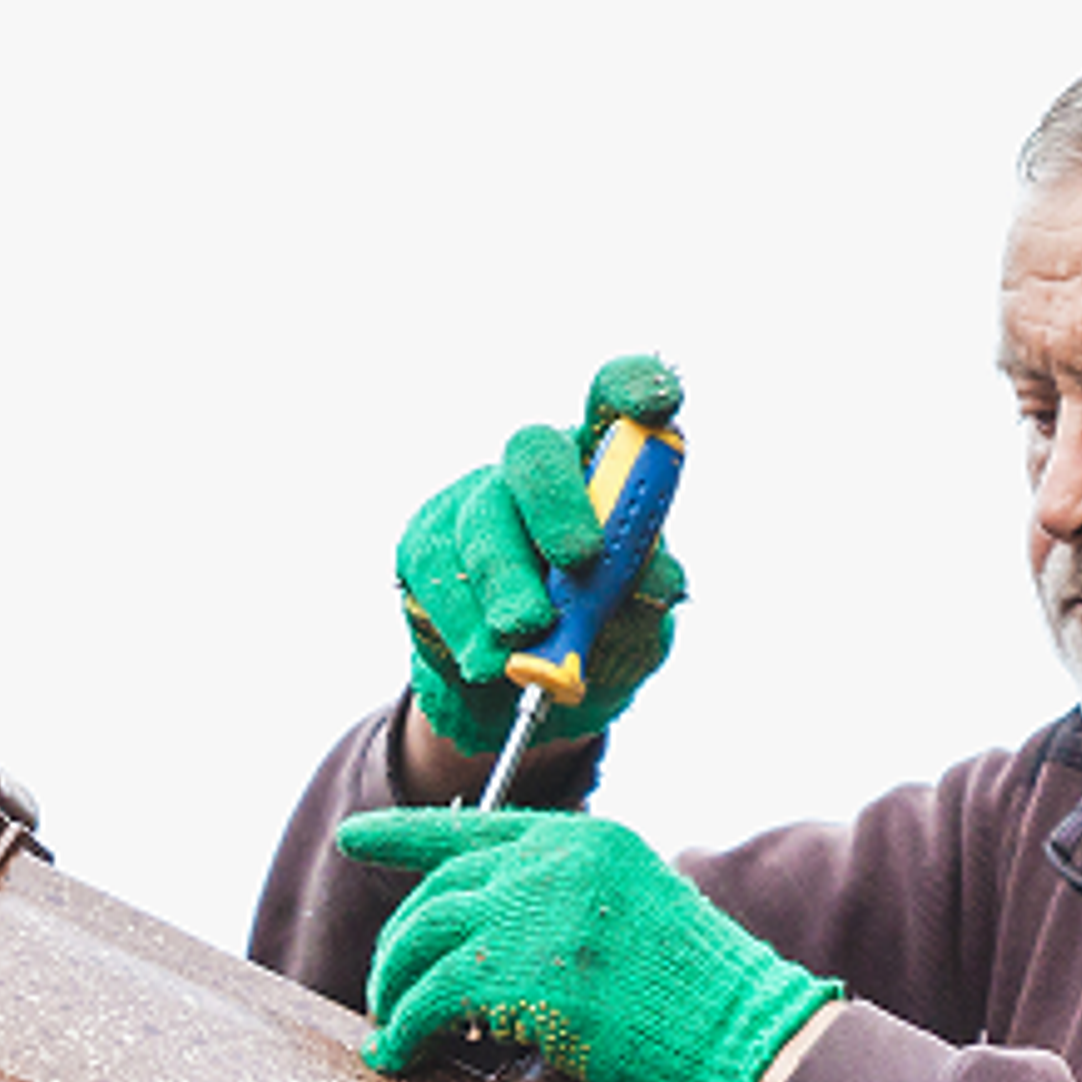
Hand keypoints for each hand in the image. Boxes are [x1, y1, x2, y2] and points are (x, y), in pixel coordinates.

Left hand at [335, 808, 836, 1081]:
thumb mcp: (642, 910)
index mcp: (583, 839)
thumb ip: (572, 903)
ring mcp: (534, 916)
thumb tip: (502, 938)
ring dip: (393, 989)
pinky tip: (398, 1054)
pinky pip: (427, 999)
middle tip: (387, 990)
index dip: (403, 835)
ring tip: (390, 1028)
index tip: (355, 838)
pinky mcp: (523, 980)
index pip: (471, 826)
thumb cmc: (706, 996)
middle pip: (435, 891)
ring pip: (418, 940)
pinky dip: (402, 1030)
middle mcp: (552, 863)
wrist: (750, 1036)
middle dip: (399, 944)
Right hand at [397, 355, 688, 760]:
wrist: (526, 692)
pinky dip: (467, 624)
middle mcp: (537, 471)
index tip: (655, 405)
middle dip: (557, 501)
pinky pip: (439, 574)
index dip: (633, 388)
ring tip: (525, 637)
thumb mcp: (637, 626)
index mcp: (605, 468)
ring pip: (484, 522)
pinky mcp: (426, 545)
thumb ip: (647, 598)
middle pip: (535, 451)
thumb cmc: (597, 639)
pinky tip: (486, 661)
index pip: (615, 398)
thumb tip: (655, 577)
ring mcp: (476, 503)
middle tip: (580, 557)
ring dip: (507, 582)